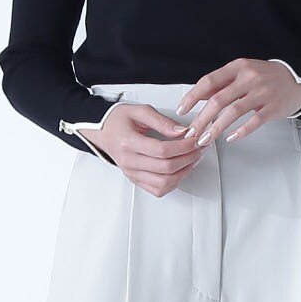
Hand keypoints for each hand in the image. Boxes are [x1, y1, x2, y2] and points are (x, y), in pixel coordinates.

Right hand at [90, 102, 207, 198]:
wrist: (102, 131)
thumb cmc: (118, 120)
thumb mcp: (140, 111)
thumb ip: (162, 121)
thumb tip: (182, 131)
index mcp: (128, 143)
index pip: (162, 150)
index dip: (183, 146)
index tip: (195, 139)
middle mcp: (129, 161)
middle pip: (166, 168)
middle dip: (188, 158)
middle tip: (198, 148)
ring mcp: (132, 173)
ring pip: (164, 183)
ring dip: (184, 172)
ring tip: (193, 159)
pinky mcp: (136, 180)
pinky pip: (158, 190)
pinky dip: (174, 183)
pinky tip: (181, 170)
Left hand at [174, 57, 300, 146]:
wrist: (298, 80)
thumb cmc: (265, 77)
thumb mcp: (243, 73)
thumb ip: (221, 84)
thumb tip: (197, 97)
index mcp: (238, 67)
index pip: (209, 81)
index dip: (193, 97)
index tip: (182, 110)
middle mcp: (249, 78)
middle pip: (218, 99)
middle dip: (201, 119)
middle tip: (191, 133)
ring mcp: (263, 93)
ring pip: (233, 112)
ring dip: (216, 128)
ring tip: (205, 140)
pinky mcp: (273, 107)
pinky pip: (253, 122)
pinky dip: (240, 131)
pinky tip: (230, 138)